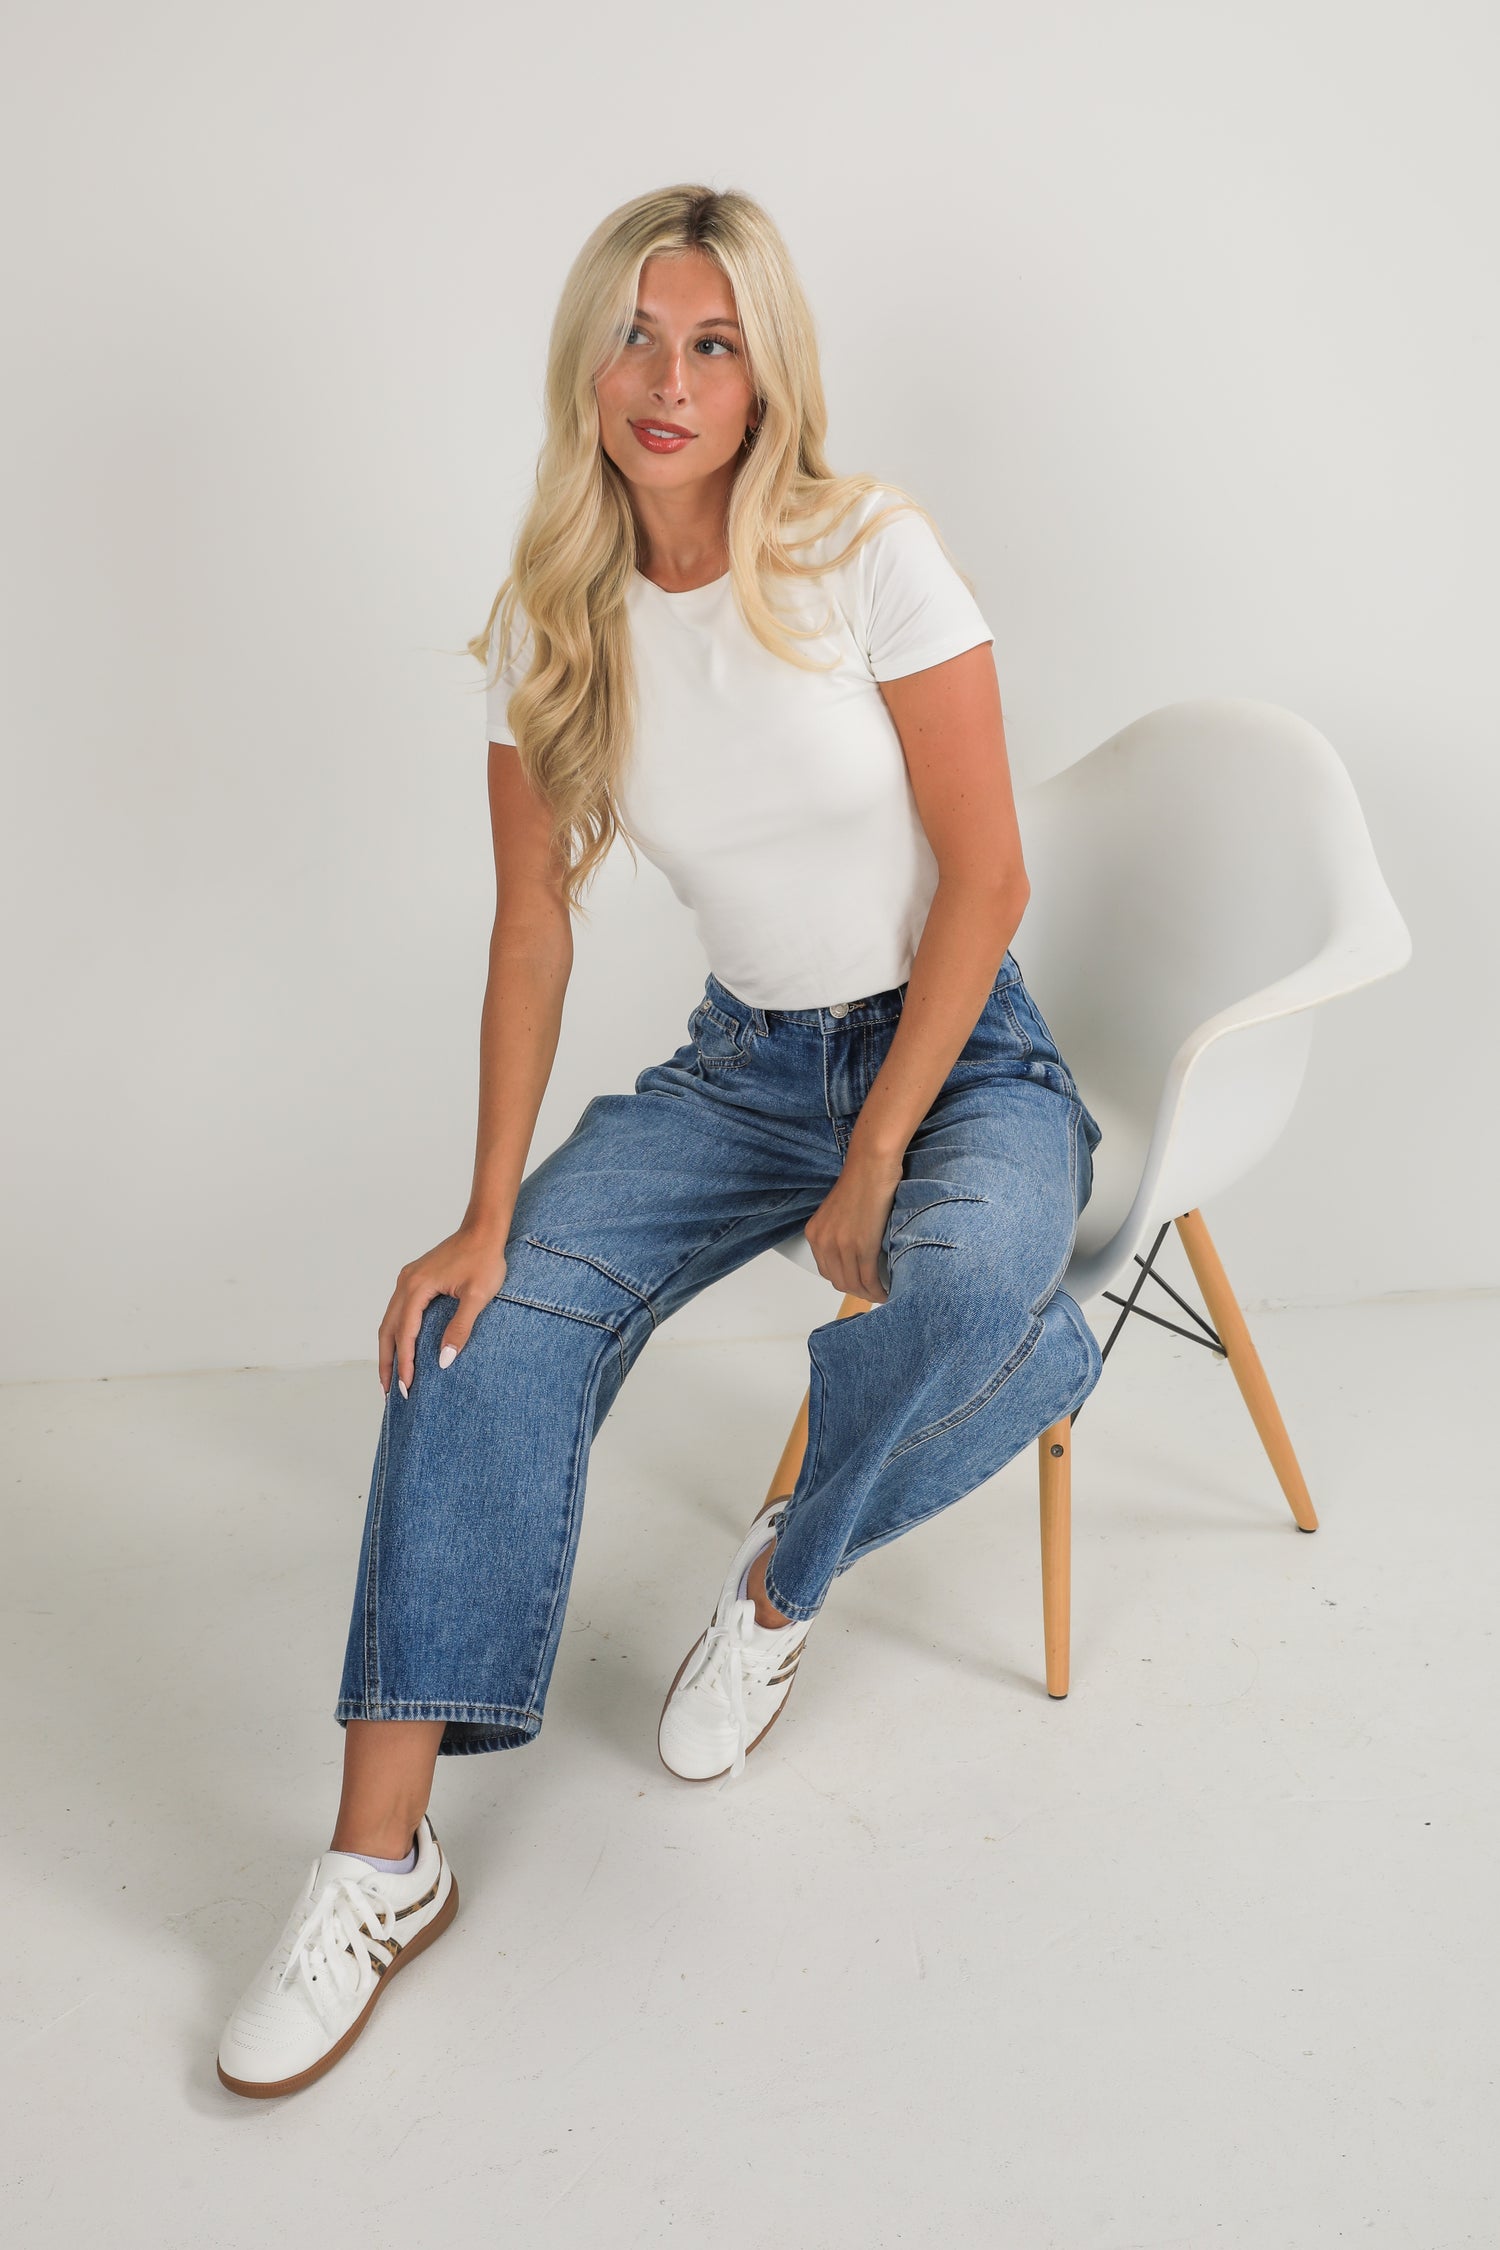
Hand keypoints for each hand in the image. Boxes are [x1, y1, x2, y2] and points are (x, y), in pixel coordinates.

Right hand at [378, 1223, 510, 1397]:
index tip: (406, 1387)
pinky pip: (398, 1311)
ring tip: (390, 1375)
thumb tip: (443, 1361)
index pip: (405, 1334)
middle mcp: (405, 1283)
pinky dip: (396, 1332)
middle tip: (388, 1391)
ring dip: (388, 1349)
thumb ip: (459, 1329)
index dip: (405, 1363)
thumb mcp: (477, 1297)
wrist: (483, 1229)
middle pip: (387, 1330)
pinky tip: (401, 1346)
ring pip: (389, 1321)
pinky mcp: (414, 1279)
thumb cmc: (484, 1259)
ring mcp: (407, 1280)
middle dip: (387, 1362)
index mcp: (417, 1287)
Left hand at [804, 1147, 903, 1304]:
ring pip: (854, 1283)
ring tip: (882, 1293)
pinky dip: (878, 1290)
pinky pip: (869, 1278)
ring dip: (869, 1294)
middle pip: (839, 1281)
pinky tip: (887, 1291)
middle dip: (857, 1291)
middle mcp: (823, 1241)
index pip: (827, 1271)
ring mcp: (841, 1245)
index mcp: (814, 1233)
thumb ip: (839, 1233)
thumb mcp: (838, 1212)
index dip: (845, 1281)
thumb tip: (854, 1256)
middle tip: (874, 1292)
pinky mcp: (861, 1245)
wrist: (871, 1163)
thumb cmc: (861, 1180)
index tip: (860, 1284)